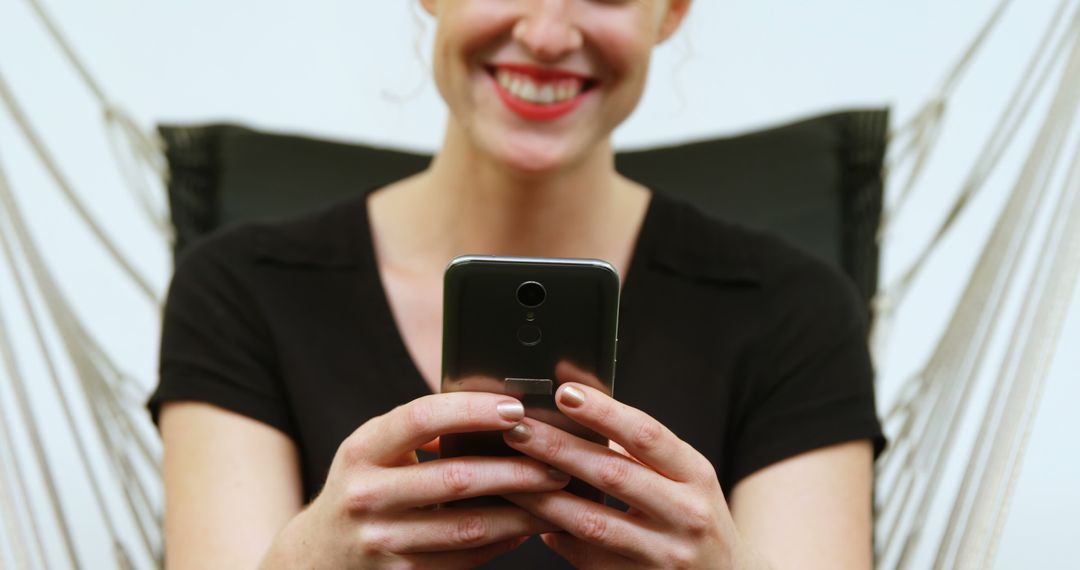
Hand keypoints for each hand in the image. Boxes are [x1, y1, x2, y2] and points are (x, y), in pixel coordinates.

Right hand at [261, 392, 570, 568]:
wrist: (316, 556)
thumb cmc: (362, 486)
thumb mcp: (373, 450)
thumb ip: (422, 429)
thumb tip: (499, 410)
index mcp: (362, 450)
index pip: (421, 418)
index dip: (472, 411)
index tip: (516, 407)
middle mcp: (367, 496)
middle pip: (455, 479)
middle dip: (516, 470)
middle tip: (559, 461)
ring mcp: (382, 542)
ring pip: (468, 528)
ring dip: (521, 513)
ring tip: (557, 496)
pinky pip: (465, 559)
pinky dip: (502, 542)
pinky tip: (527, 526)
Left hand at [500, 362, 766, 568]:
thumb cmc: (694, 515)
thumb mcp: (685, 476)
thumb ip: (641, 448)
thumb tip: (577, 401)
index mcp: (695, 474)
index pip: (646, 435)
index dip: (604, 412)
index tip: (564, 391)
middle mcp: (686, 514)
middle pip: (612, 475)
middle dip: (558, 448)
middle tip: (517, 428)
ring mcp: (665, 554)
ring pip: (593, 522)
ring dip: (545, 496)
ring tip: (510, 473)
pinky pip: (589, 558)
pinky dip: (557, 536)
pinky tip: (532, 518)